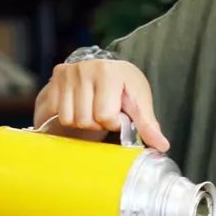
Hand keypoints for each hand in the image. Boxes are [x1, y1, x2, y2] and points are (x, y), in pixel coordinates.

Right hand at [34, 56, 168, 152]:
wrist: (105, 71)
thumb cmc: (125, 88)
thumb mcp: (139, 103)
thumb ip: (148, 125)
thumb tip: (162, 146)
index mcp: (110, 72)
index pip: (105, 115)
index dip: (113, 122)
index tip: (118, 114)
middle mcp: (86, 68)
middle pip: (86, 119)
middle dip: (96, 123)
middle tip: (103, 113)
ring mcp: (67, 73)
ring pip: (70, 119)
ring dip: (81, 121)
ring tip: (91, 110)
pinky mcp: (54, 81)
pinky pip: (56, 114)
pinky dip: (67, 116)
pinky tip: (77, 107)